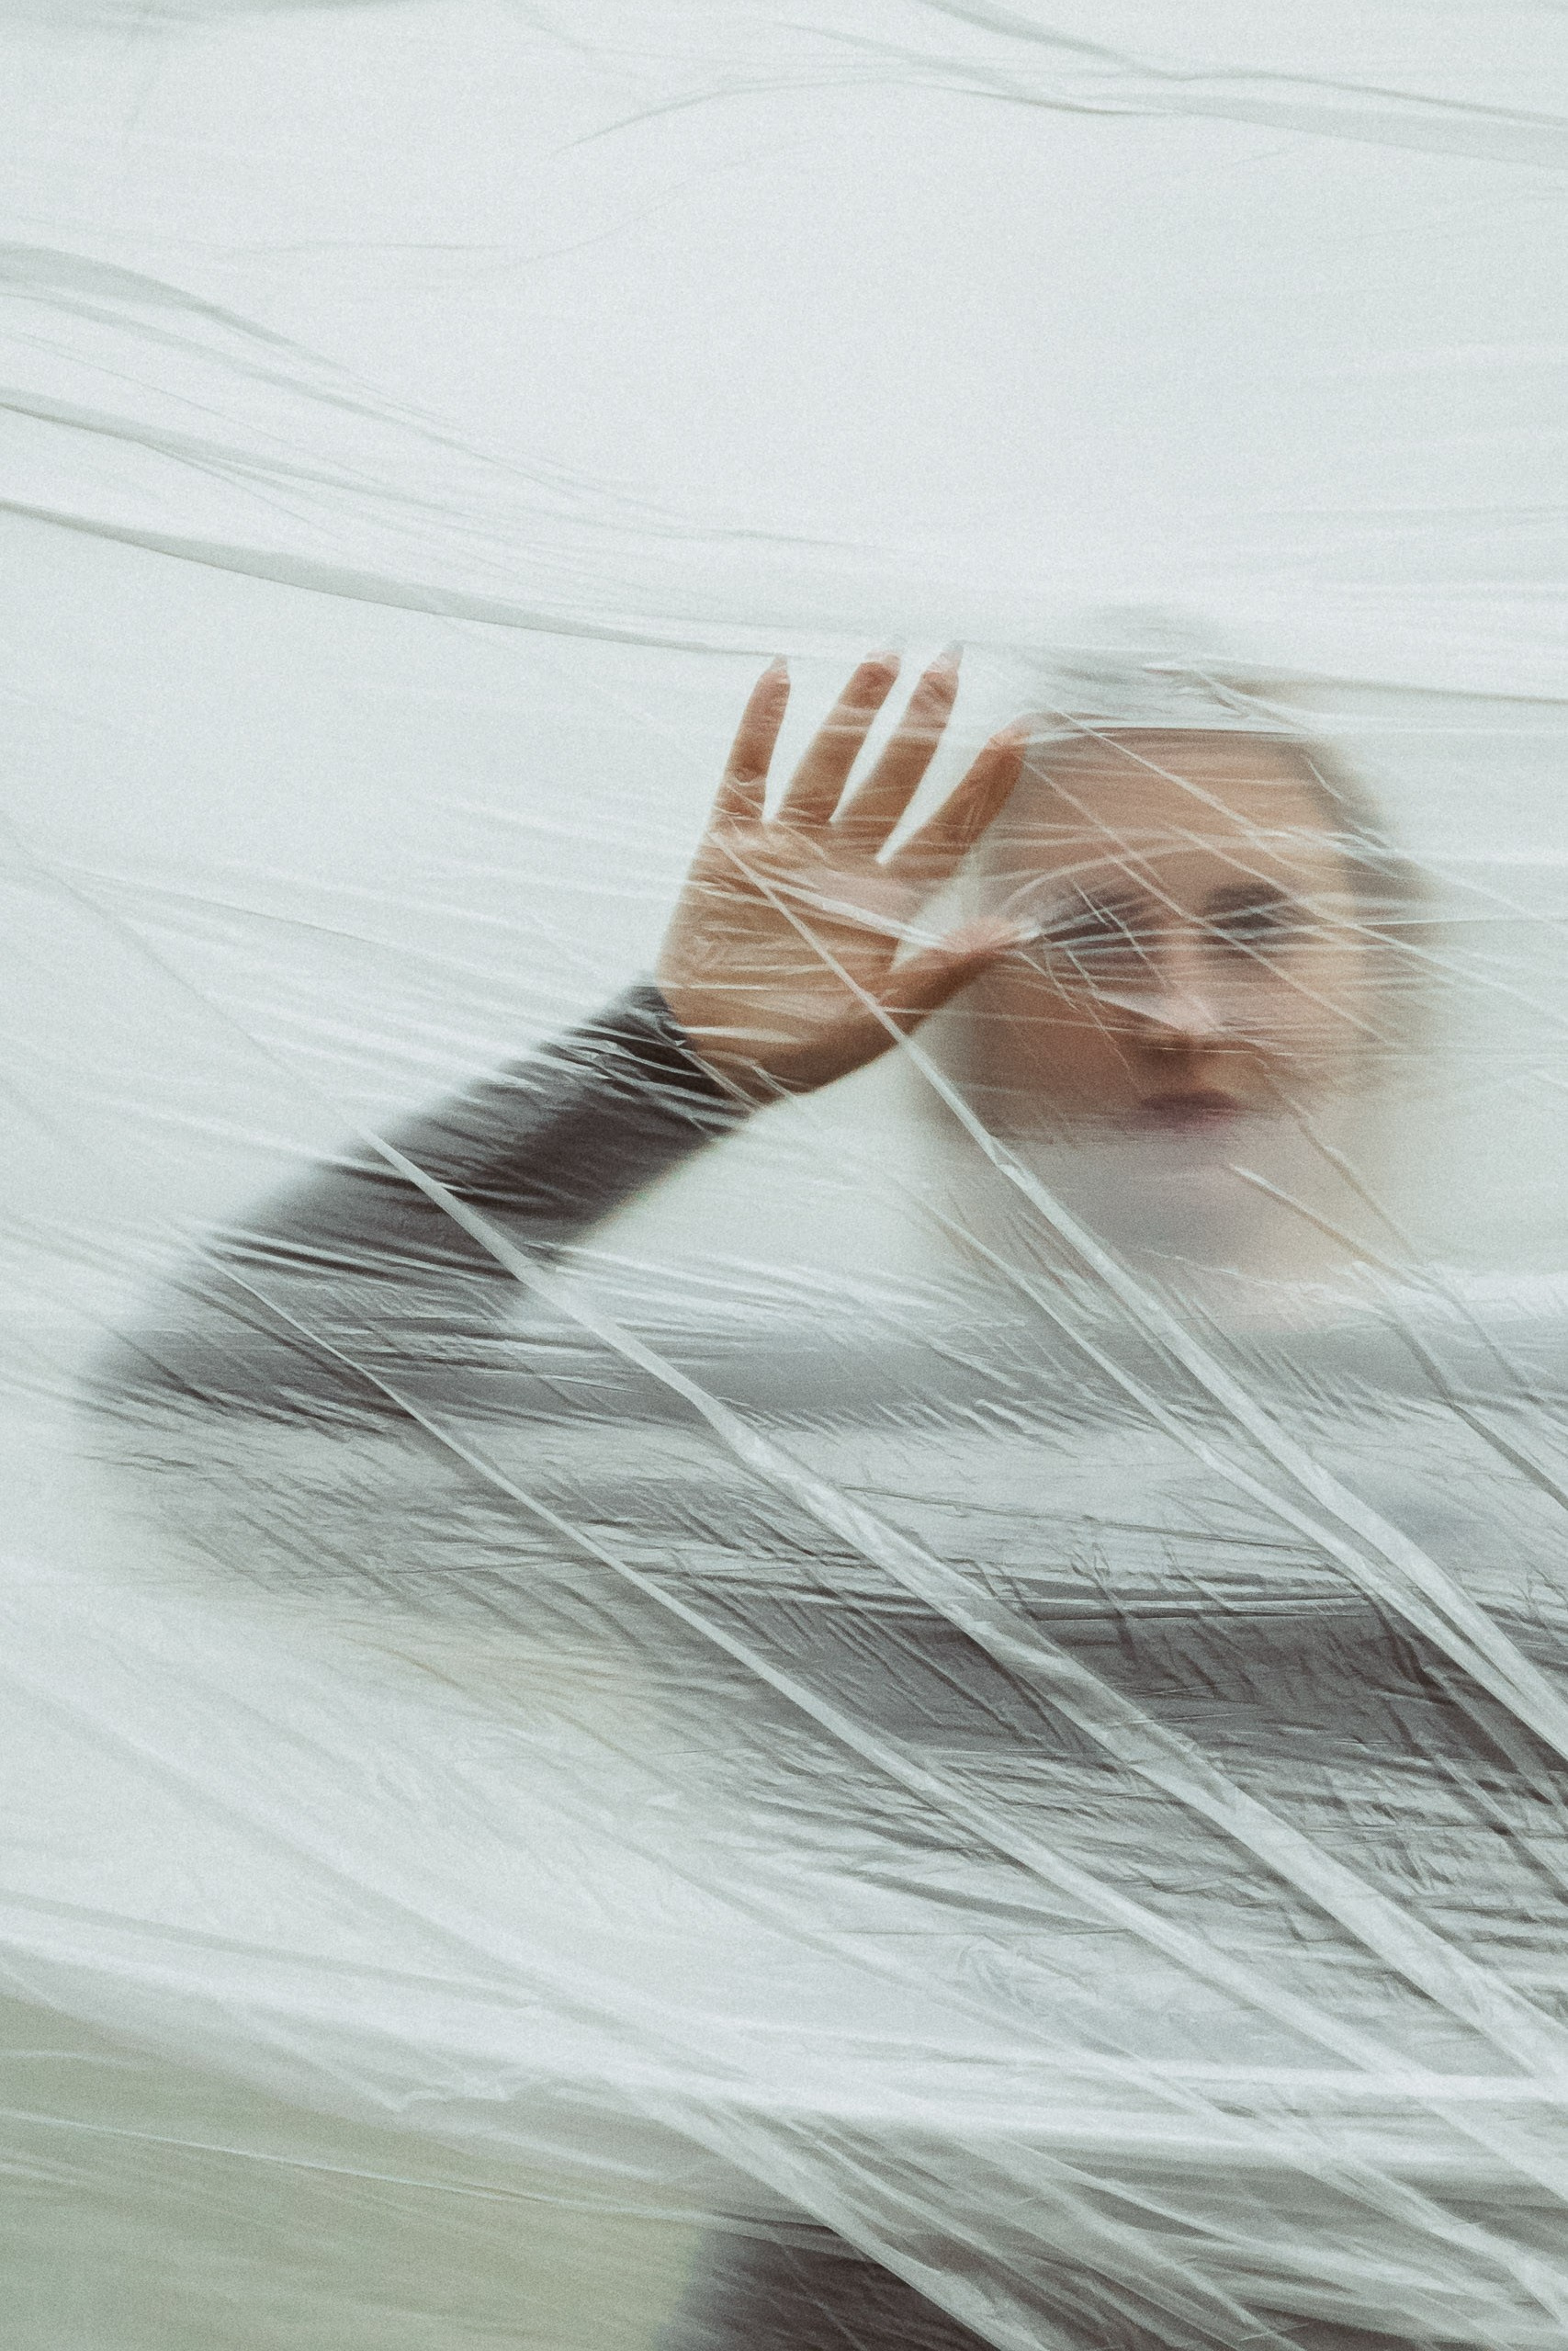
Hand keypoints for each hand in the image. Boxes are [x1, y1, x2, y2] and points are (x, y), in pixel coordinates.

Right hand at [656, 650, 1027, 1100]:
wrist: (706, 1058)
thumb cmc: (797, 1052)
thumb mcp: (880, 1022)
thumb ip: (944, 972)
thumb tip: (1018, 931)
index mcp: (886, 903)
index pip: (949, 829)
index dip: (984, 783)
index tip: (1019, 731)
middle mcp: (844, 863)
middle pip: (895, 779)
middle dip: (923, 723)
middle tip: (951, 662)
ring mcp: (787, 848)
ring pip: (828, 763)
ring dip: (853, 710)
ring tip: (883, 656)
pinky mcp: (730, 847)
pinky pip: (747, 774)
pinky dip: (760, 726)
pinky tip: (779, 675)